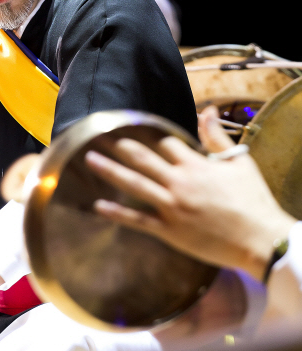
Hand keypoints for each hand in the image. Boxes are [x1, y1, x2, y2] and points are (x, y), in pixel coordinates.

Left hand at [85, 106, 294, 280]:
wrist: (260, 240)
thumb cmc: (253, 201)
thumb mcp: (239, 163)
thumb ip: (217, 137)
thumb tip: (205, 110)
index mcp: (196, 166)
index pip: (167, 143)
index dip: (153, 136)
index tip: (135, 128)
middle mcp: (180, 183)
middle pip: (143, 158)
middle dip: (121, 145)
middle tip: (99, 135)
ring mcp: (172, 207)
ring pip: (135, 184)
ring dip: (110, 170)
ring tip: (89, 159)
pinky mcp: (170, 231)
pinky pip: (138, 220)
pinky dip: (118, 212)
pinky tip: (99, 205)